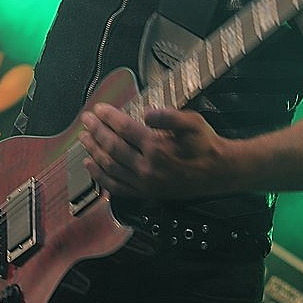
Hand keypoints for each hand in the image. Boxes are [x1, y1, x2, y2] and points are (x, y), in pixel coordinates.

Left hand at [79, 103, 230, 199]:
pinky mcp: (145, 194)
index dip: (108, 117)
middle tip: (85, 120)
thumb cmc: (205, 144)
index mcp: (157, 147)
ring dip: (93, 152)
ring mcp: (144, 183)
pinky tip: (91, 167)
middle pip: (112, 147)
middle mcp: (147, 167)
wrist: (218, 173)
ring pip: (110, 167)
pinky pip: (116, 187)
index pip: (124, 129)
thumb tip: (145, 112)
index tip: (97, 108)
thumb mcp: (192, 122)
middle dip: (96, 131)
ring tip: (83, 140)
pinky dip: (100, 177)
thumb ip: (168, 116)